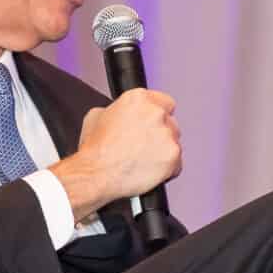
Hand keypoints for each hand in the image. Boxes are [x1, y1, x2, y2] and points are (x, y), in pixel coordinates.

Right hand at [54, 88, 181, 221]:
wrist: (95, 174)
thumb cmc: (95, 150)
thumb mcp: (97, 116)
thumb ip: (119, 110)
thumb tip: (124, 114)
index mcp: (138, 99)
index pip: (164, 101)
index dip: (158, 115)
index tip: (153, 125)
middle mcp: (155, 113)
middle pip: (171, 123)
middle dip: (160, 134)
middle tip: (144, 147)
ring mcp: (166, 134)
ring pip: (175, 143)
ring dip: (164, 151)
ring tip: (143, 161)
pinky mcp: (173, 155)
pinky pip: (177, 164)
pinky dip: (167, 170)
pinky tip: (149, 171)